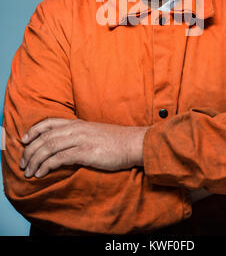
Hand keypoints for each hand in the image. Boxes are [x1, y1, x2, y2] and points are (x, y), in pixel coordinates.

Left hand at [20, 118, 147, 177]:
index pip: (49, 122)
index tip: (24, 140)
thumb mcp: (94, 132)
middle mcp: (77, 129)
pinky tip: (42, 173)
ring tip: (29, 171)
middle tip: (23, 163)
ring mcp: (80, 139)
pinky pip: (59, 158)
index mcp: (78, 123)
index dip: (33, 130)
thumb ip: (80, 135)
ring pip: (49, 147)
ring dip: (35, 160)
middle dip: (30, 150)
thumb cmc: (116, 141)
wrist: (133, 143)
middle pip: (45, 137)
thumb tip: (66, 145)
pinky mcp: (85, 152)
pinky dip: (47, 166)